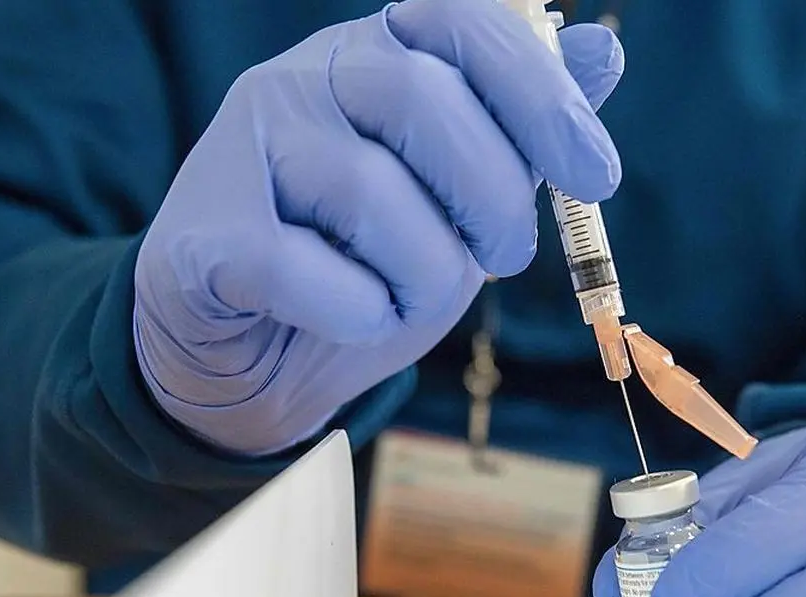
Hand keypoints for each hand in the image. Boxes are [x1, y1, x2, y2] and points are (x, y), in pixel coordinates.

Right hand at [133, 0, 623, 451]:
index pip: (466, 22)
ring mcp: (242, 144)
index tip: (597, 176)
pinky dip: (354, 315)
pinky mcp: (201, 232)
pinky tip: (344, 319)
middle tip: (502, 258)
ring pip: (370, 194)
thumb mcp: (462, 199)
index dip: (542, 95)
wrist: (255, 355)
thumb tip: (604, 50)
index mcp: (376, 54)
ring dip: (421, 277)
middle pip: (423, 99)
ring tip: (405, 299)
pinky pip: (304, 271)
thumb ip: (521, 130)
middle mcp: (303, 77)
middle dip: (492, 198)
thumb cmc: (367, 266)